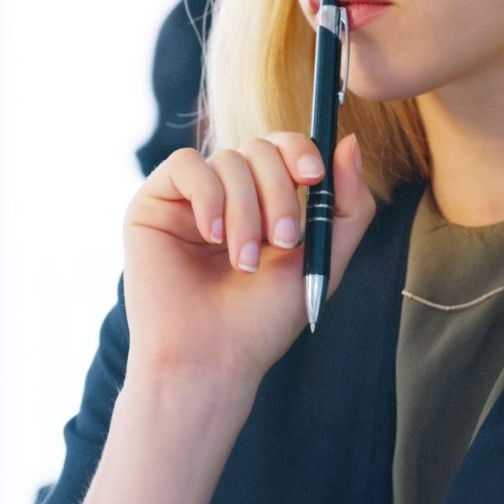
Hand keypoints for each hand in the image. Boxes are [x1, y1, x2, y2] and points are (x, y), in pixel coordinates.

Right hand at [122, 132, 374, 393]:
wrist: (210, 359)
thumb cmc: (261, 319)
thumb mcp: (321, 260)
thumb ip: (347, 205)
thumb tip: (350, 144)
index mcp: (260, 200)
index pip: (281, 147)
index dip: (299, 150)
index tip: (314, 178)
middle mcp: (224, 191)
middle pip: (258, 148)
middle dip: (277, 192)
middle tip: (281, 241)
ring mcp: (187, 196)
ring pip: (227, 158)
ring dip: (245, 210)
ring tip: (244, 261)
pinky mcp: (152, 201)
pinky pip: (185, 164)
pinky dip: (208, 195)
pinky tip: (211, 236)